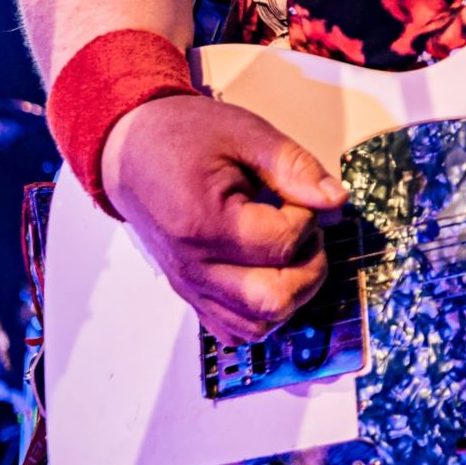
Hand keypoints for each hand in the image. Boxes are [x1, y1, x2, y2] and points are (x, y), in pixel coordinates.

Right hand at [102, 93, 348, 344]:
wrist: (130, 152)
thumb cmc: (182, 138)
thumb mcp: (245, 133)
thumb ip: (294, 166)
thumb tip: (335, 201)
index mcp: (205, 223)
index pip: (283, 246)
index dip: (307, 220)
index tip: (297, 197)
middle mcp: (194, 266)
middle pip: (275, 301)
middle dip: (309, 266)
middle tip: (302, 230)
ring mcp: (191, 286)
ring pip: (259, 326)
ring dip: (290, 293)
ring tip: (286, 251)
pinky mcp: (191, 296)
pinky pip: (236, 331)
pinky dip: (262, 312)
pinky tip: (267, 273)